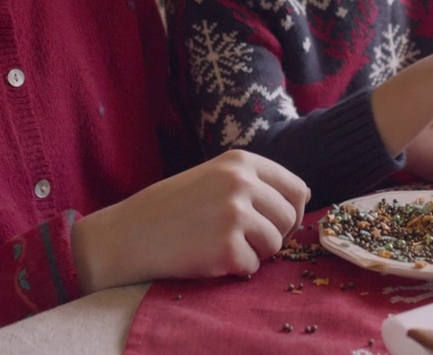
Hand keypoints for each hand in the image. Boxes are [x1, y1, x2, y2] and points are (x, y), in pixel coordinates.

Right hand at [71, 150, 308, 292]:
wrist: (128, 234)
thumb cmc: (171, 208)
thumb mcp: (213, 177)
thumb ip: (253, 182)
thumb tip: (304, 197)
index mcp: (240, 161)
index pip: (297, 188)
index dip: (291, 211)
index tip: (274, 223)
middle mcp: (241, 182)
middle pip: (290, 218)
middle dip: (274, 235)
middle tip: (245, 241)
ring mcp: (234, 214)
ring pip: (275, 244)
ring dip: (256, 253)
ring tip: (222, 246)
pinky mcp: (226, 247)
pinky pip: (253, 267)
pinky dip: (236, 270)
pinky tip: (209, 258)